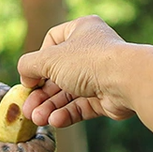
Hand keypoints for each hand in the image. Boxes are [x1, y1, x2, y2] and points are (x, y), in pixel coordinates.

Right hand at [18, 16, 143, 127]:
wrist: (127, 81)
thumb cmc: (88, 61)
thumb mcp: (49, 59)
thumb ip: (29, 65)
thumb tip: (25, 77)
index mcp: (81, 30)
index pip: (52, 41)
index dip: (38, 61)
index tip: (29, 78)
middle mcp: (91, 50)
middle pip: (58, 73)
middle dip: (41, 93)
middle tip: (27, 109)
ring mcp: (99, 75)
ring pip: (68, 92)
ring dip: (50, 106)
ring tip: (37, 119)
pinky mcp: (106, 97)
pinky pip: (81, 105)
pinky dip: (66, 114)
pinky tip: (54, 122)